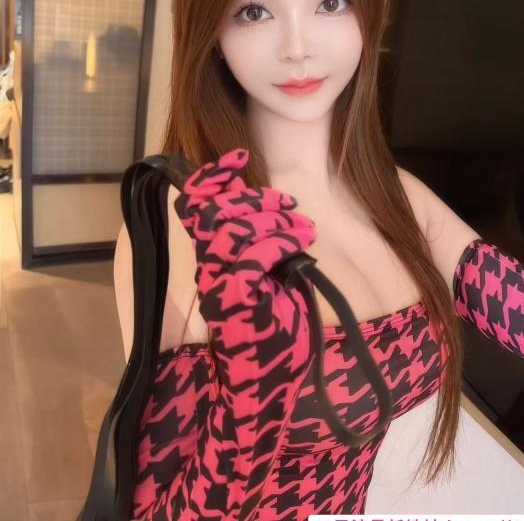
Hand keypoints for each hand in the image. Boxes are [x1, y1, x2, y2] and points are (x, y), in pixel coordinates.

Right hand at [173, 148, 316, 378]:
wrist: (262, 391)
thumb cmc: (269, 335)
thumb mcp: (269, 280)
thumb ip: (259, 246)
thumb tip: (267, 211)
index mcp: (212, 258)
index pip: (196, 206)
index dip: (212, 177)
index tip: (238, 158)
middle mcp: (207, 267)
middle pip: (212, 210)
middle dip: (254, 198)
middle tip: (289, 206)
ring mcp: (218, 283)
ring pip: (230, 228)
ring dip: (270, 219)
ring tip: (301, 229)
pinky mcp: (234, 301)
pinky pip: (251, 256)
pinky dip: (278, 242)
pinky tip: (299, 246)